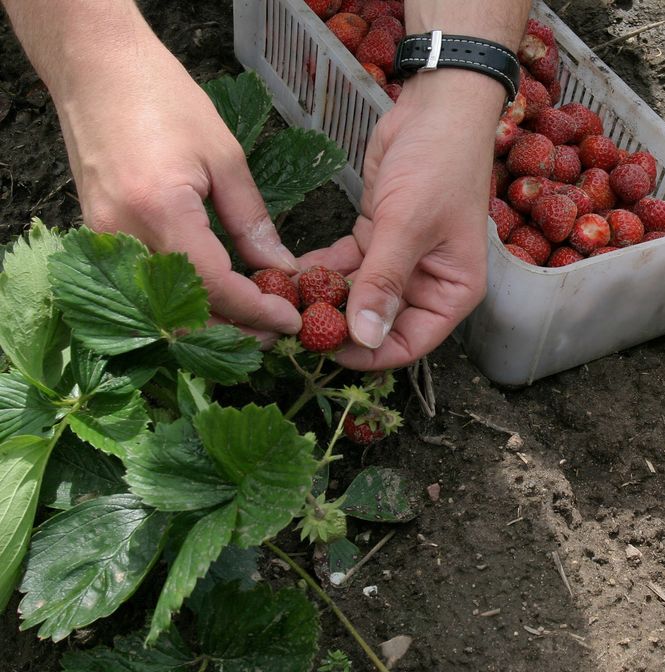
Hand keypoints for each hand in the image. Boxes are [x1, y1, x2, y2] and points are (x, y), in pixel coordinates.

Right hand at [53, 40, 301, 344]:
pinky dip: (181, 298)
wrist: (97, 69)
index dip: (256, 309)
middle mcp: (123, 232)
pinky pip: (143, 282)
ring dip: (209, 320)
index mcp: (161, 209)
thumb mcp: (225, 158)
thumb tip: (281, 267)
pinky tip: (216, 295)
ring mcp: (103, 236)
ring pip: (160, 304)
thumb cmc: (163, 99)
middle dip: (235, 328)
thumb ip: (252, 220)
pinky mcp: (97, 233)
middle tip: (276, 332)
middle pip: (183, 309)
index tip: (290, 319)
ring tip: (254, 320)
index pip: (214, 285)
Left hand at [298, 70, 502, 369]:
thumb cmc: (439, 165)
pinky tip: (286, 272)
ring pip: (355, 295)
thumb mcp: (408, 225)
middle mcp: (428, 284)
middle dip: (335, 325)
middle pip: (377, 324)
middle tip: (288, 323)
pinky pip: (343, 266)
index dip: (367, 355)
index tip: (321, 349)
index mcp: (452, 292)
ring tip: (278, 298)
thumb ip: (382, 282)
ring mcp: (400, 262)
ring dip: (320, 297)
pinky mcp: (377, 237)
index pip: (409, 344)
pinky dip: (318, 269)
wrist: (438, 108)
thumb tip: (363, 338)